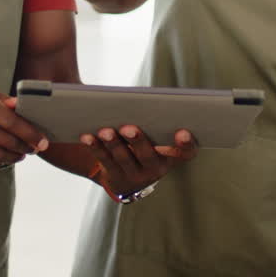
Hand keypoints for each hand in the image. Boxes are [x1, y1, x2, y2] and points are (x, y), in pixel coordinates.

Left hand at [81, 125, 196, 197]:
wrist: (126, 176)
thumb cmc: (144, 144)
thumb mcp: (154, 136)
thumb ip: (153, 120)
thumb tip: (139, 98)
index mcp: (171, 157)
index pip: (186, 153)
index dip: (187, 144)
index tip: (182, 131)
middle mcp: (156, 169)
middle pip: (148, 156)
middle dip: (138, 141)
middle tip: (128, 128)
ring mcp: (135, 176)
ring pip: (123, 159)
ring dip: (113, 144)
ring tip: (105, 131)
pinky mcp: (115, 178)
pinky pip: (104, 162)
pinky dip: (95, 148)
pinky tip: (88, 137)